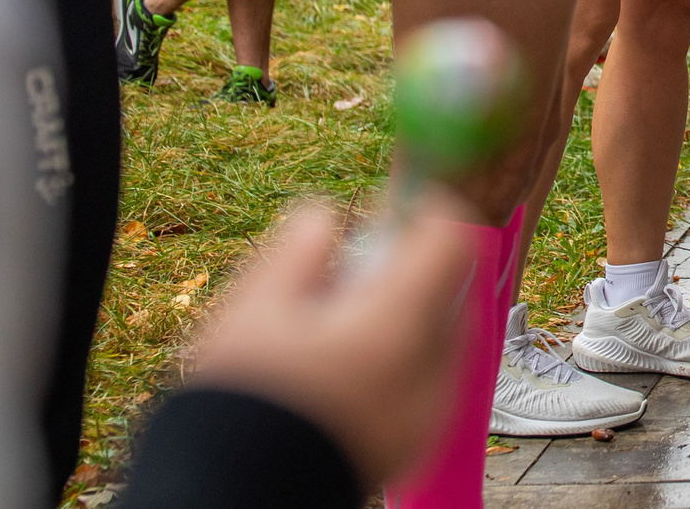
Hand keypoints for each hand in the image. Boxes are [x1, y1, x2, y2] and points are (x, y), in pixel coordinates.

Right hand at [179, 199, 474, 490]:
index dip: (423, 212)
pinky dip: (401, 359)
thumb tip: (329, 214)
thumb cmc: (242, 403)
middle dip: (405, 268)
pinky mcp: (420, 441)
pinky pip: (429, 377)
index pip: (450, 239)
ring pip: (439, 332)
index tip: (386, 210)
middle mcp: (433, 368)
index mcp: (398, 326)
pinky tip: (341, 373)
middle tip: (344, 277)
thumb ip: (299, 248)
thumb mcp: (254, 309)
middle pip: (447, 286)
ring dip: (402, 313)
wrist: (238, 496)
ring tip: (330, 332)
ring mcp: (433, 410)